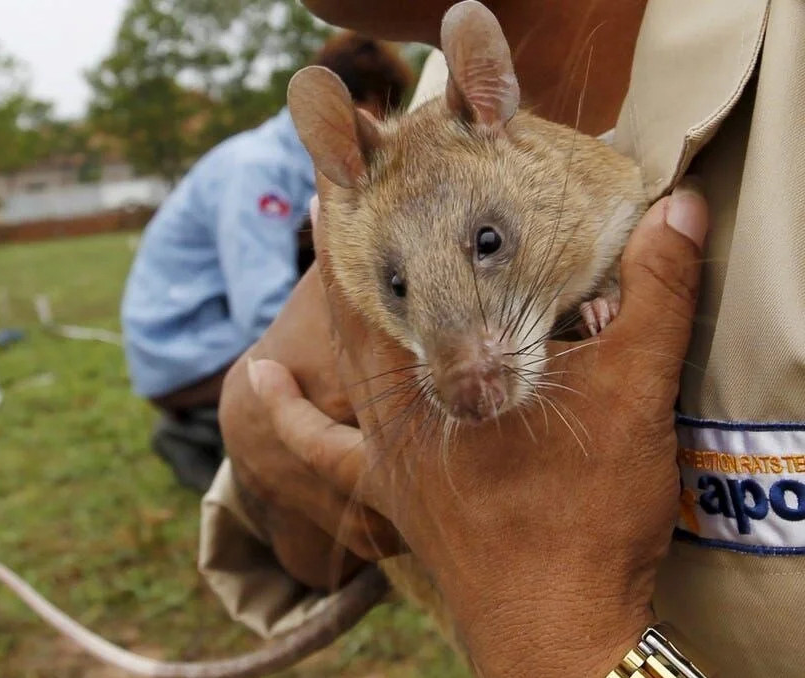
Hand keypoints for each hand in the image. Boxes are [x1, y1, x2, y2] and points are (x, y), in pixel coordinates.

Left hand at [250, 182, 708, 676]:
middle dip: (356, 242)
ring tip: (322, 242)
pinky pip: (320, 447)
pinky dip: (287, 412)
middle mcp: (401, 408)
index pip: (391, 274)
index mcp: (446, 374)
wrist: (559, 628)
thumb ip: (653, 298)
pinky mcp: (391, 496)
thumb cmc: (585, 517)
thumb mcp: (636, 396)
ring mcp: (388, 454)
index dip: (367, 214)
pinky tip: (254, 379)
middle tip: (350, 182)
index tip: (351, 161)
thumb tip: (676, 212)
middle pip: (361, 306)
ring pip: (342, 359)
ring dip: (335, 302)